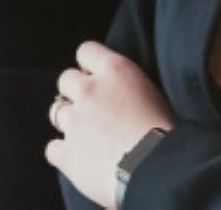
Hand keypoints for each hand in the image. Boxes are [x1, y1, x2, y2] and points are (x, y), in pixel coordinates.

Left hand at [46, 42, 174, 207]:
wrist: (160, 170)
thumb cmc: (169, 133)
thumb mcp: (153, 93)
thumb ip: (127, 87)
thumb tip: (119, 94)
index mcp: (115, 70)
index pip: (86, 50)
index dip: (89, 64)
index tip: (97, 77)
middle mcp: (89, 90)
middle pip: (66, 79)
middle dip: (76, 92)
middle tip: (93, 109)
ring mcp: (74, 122)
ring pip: (56, 112)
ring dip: (70, 122)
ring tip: (89, 137)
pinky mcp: (67, 154)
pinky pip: (52, 149)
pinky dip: (62, 154)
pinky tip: (78, 160)